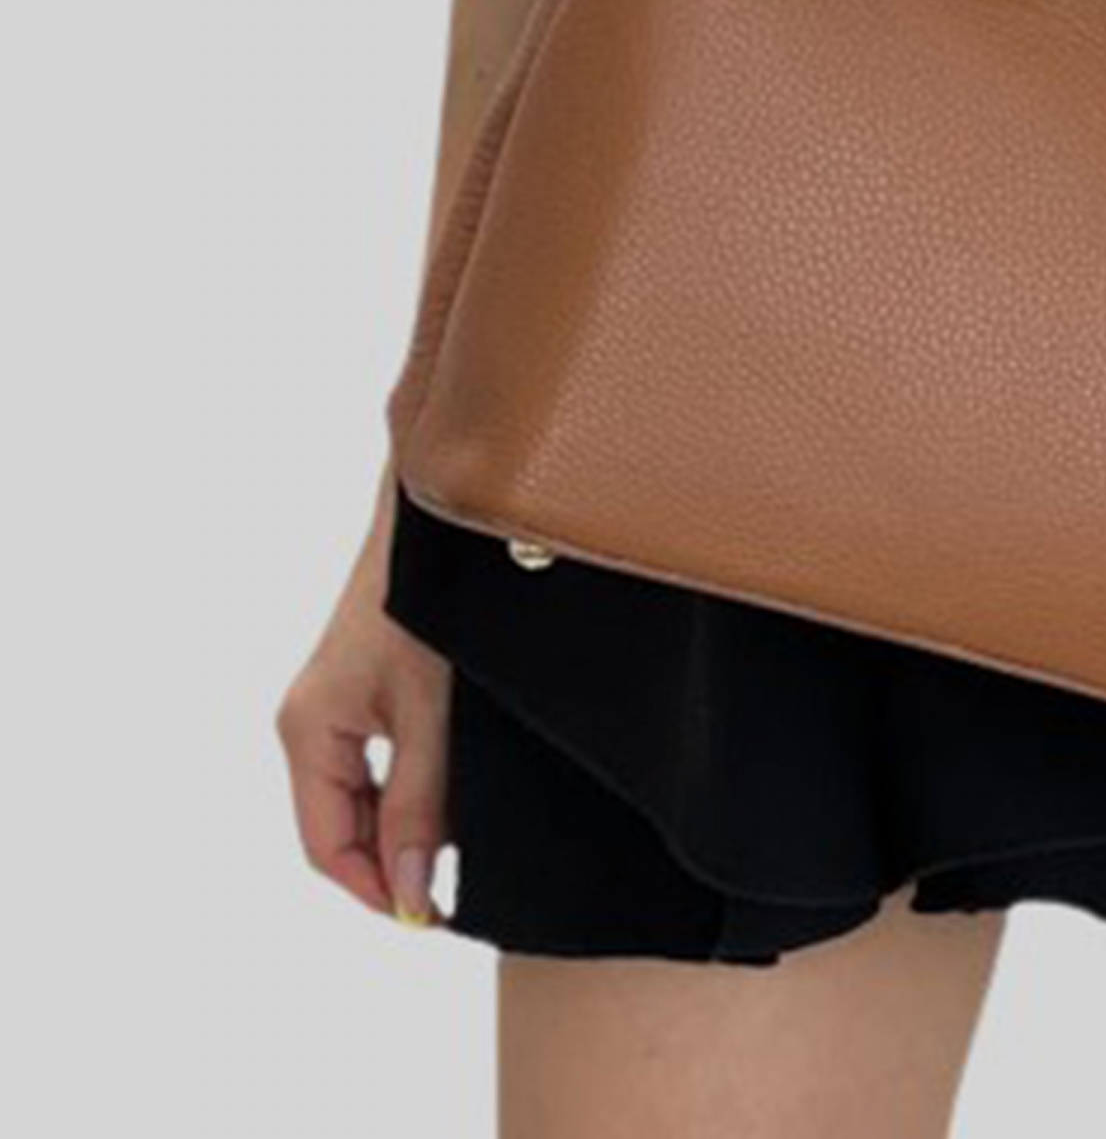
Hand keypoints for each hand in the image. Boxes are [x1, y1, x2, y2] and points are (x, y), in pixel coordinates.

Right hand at [276, 466, 451, 924]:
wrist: (441, 517)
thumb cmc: (428, 603)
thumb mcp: (430, 715)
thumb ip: (419, 804)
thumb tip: (409, 895)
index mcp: (309, 731)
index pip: (327, 848)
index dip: (376, 891)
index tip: (432, 918)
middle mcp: (312, 722)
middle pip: (344, 826)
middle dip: (395, 860)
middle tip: (460, 881)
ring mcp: (337, 703)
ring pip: (365, 795)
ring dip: (410, 821)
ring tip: (467, 829)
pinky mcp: (366, 684)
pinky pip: (381, 760)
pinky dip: (416, 784)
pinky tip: (459, 782)